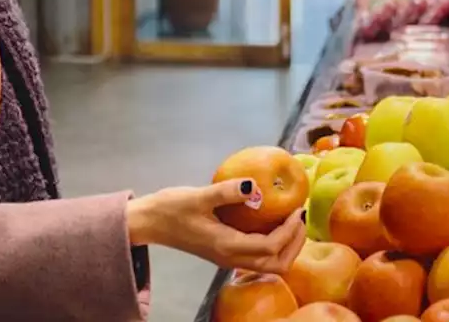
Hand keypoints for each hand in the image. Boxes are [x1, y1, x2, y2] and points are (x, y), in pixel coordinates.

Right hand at [126, 179, 306, 274]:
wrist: (148, 222)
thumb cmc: (170, 209)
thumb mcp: (198, 196)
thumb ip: (226, 191)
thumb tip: (255, 184)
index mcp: (227, 246)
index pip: (270, 247)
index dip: (290, 231)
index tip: (298, 209)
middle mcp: (230, 257)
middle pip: (275, 264)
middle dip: (294, 244)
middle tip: (301, 218)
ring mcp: (227, 257)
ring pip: (267, 264)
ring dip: (286, 247)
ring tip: (292, 221)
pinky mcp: (224, 251)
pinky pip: (257, 256)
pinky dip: (273, 245)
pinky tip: (273, 222)